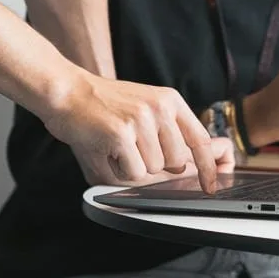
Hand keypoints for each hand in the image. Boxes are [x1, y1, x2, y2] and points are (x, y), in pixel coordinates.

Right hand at [44, 71, 219, 190]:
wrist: (67, 92)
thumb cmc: (102, 107)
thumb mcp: (141, 110)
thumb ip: (163, 138)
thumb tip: (181, 172)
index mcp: (169, 101)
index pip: (198, 138)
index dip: (208, 166)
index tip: (211, 185)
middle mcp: (160, 107)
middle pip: (175, 163)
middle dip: (153, 166)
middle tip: (130, 149)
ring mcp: (141, 120)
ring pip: (152, 170)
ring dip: (132, 167)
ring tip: (115, 146)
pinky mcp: (121, 134)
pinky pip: (132, 173)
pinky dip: (118, 170)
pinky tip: (106, 149)